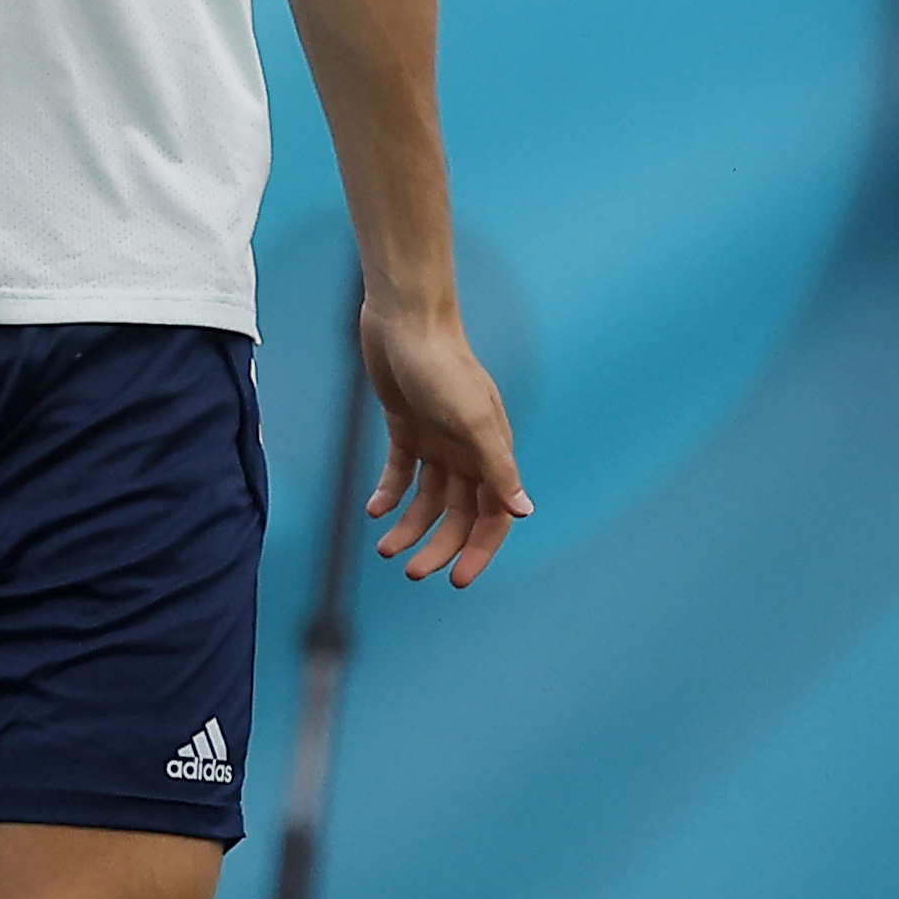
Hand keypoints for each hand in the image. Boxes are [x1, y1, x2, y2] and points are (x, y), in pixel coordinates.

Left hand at [354, 294, 530, 586]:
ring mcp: (437, 440)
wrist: (405, 319)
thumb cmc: (443, 365)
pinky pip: (401, 472)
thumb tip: (524, 511)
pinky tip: (375, 511)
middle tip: (412, 572)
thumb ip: (498, 467)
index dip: (479, 549)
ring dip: (410, 527)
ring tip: (386, 550)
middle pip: (459, 514)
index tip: (456, 579)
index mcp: (492, 451)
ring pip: (428, 500)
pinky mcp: (407, 427)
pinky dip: (390, 494)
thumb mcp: (472, 421)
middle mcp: (468, 451)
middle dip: (438, 546)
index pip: (494, 515)